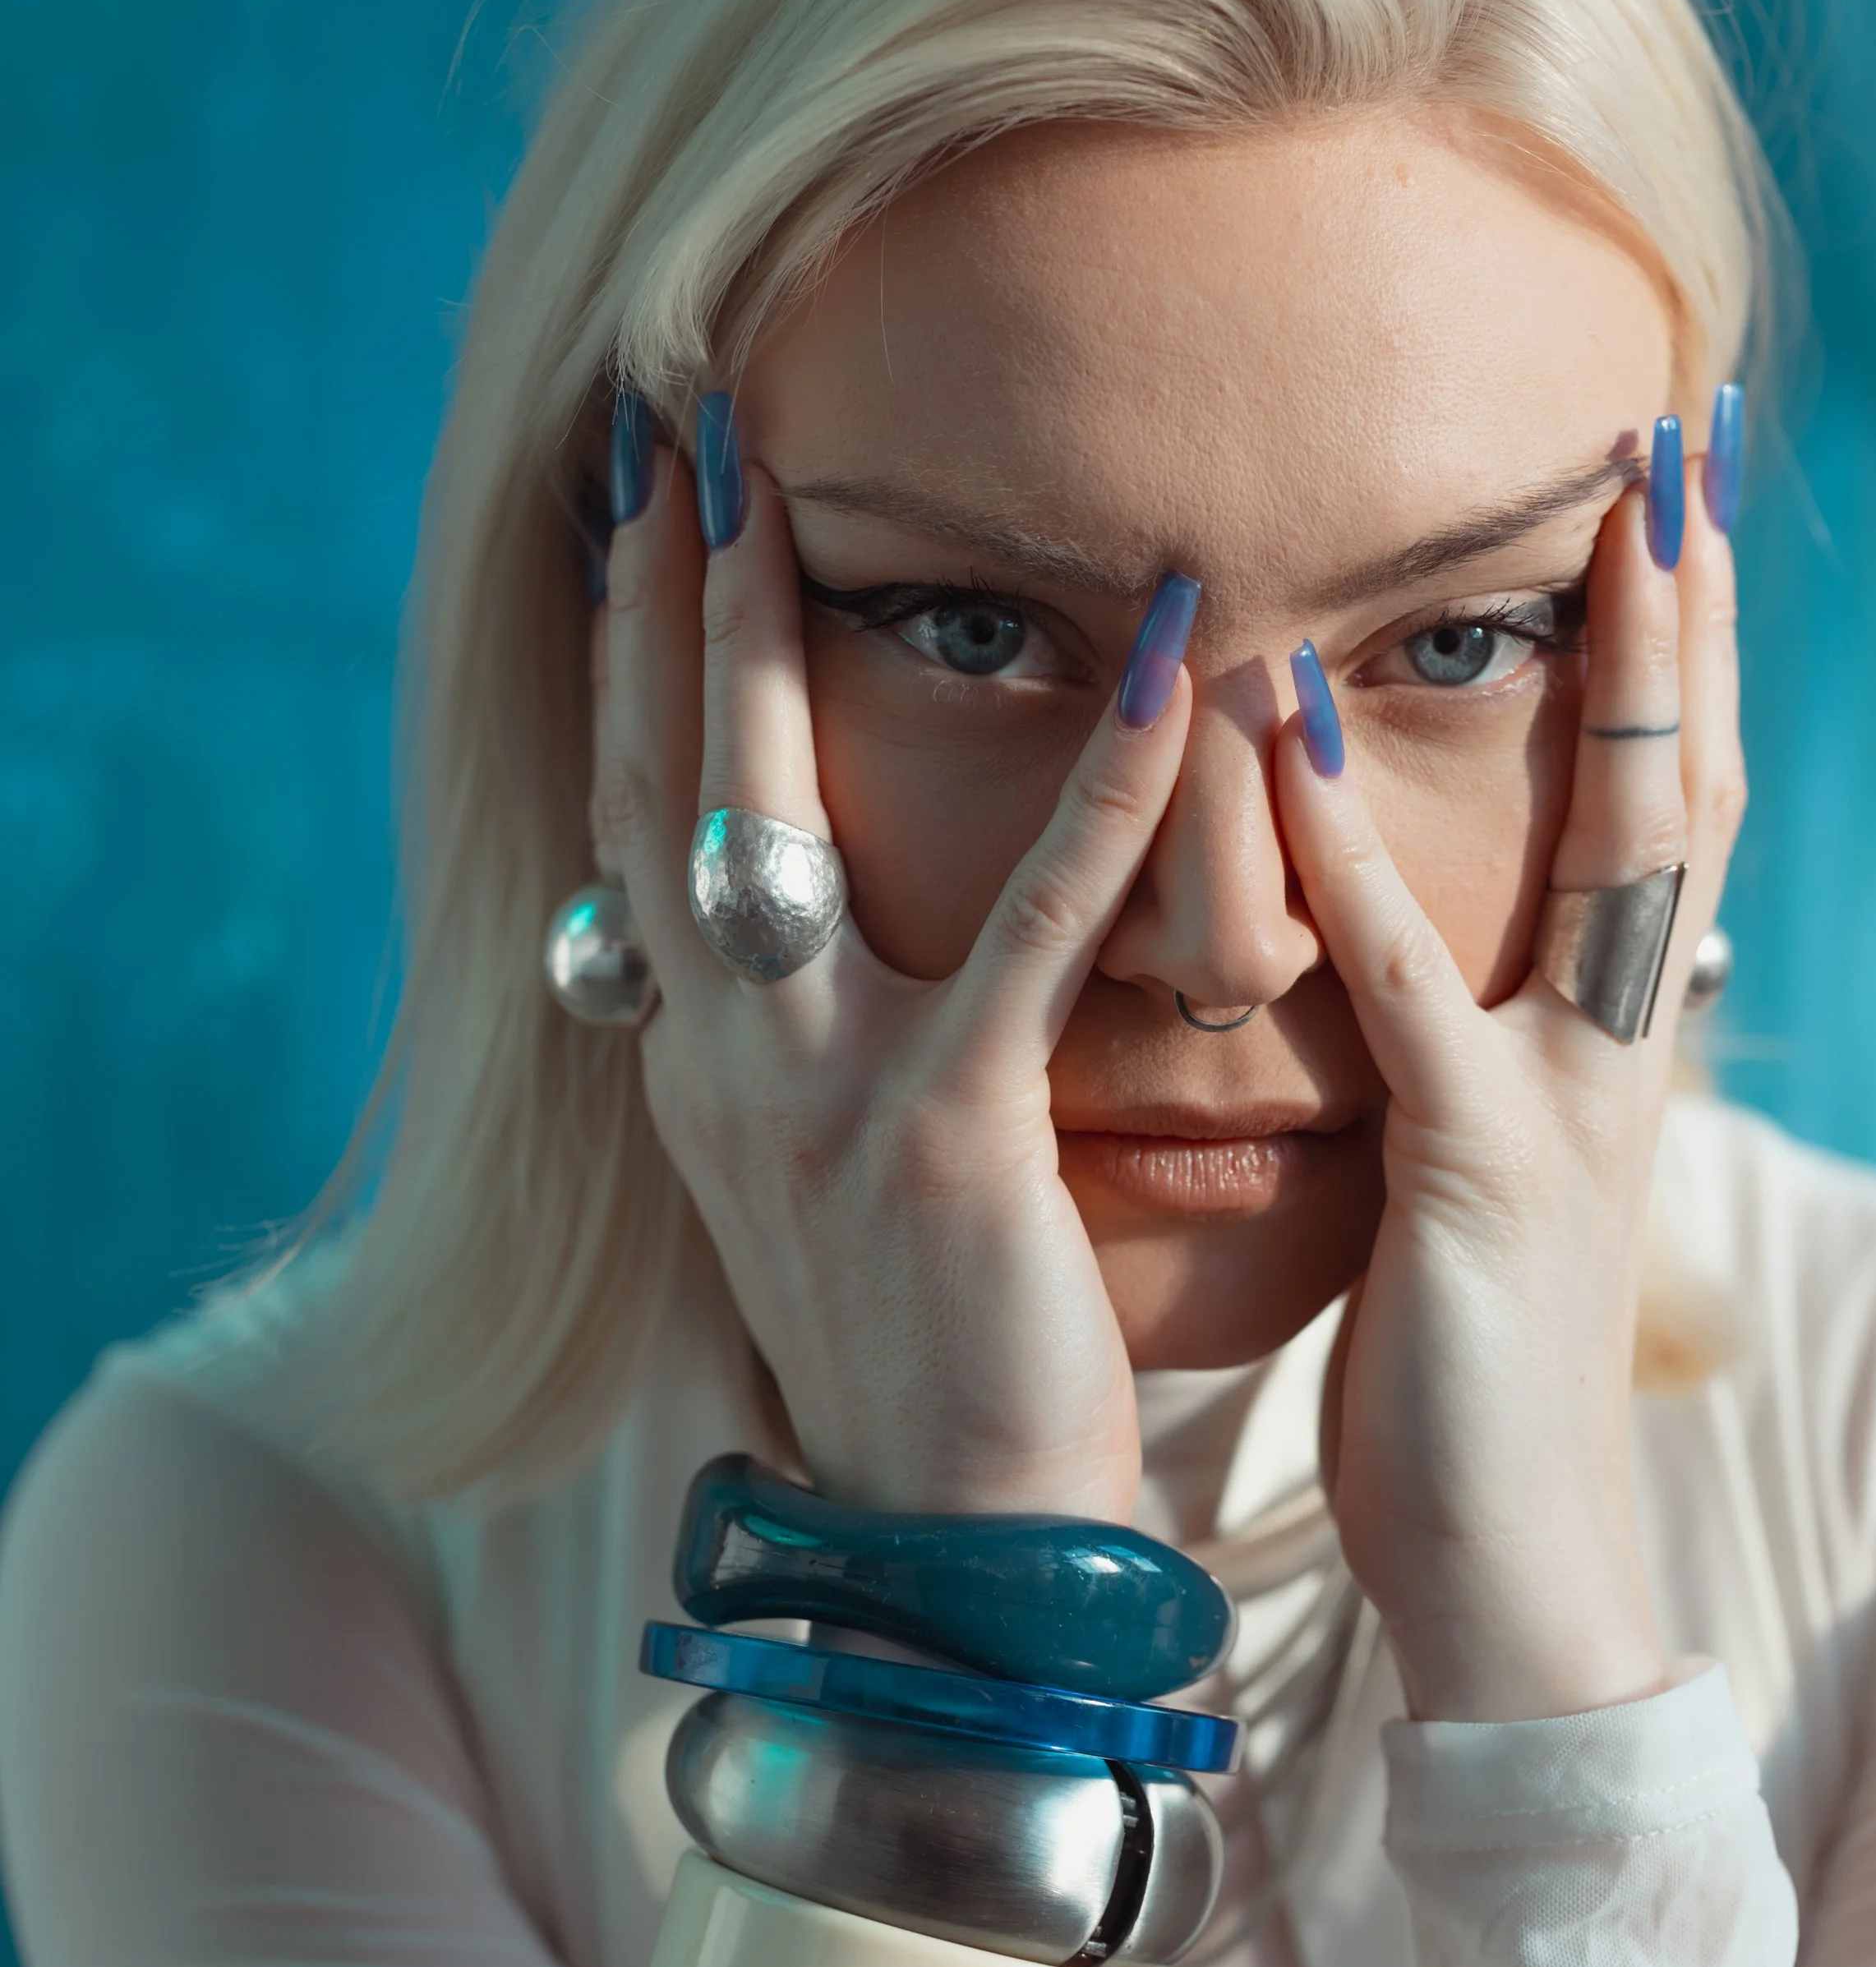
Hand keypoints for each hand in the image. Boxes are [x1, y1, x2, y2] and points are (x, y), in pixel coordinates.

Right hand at [590, 432, 1192, 1519]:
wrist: (958, 1543)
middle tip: (667, 423)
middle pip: (655, 782)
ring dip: (771, 634)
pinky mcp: (945, 1144)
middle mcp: (715, 1067)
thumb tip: (780, 920)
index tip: (628, 506)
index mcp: (692, 1068)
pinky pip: (1031, 929)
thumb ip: (791, 1037)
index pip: (629, 819)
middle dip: (652, 597)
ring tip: (789, 479)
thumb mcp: (820, 1176)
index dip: (620, 656)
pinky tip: (1163, 663)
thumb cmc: (919, 1345)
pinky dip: (1100, 789)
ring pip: (774, 817)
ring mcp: (812, 1101)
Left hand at [1282, 458, 1745, 1721]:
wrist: (1509, 1558)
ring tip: (1601, 501)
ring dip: (1619, 668)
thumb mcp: (1484, 1179)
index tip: (1675, 497)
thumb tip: (1432, 960)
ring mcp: (1571, 1102)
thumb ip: (1469, 1053)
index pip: (1671, 808)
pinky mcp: (1481, 1172)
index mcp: (1615, 1042)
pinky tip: (1300, 733)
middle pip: (1692, 782)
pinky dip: (1365, 860)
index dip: (1683, 652)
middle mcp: (1626, 1045)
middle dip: (1696, 608)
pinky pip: (1421, 989)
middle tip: (1686, 434)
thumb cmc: (1470, 1370)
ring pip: (1622, 845)